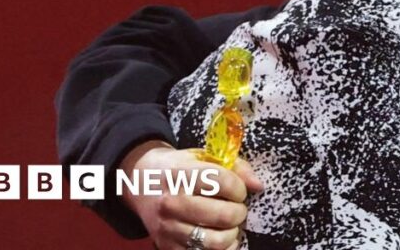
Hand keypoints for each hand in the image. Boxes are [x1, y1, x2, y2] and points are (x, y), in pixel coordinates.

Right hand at [119, 140, 263, 249]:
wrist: (141, 181)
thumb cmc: (180, 168)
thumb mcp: (204, 157)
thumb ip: (236, 167)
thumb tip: (258, 186)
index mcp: (180, 174)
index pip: (224, 182)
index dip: (240, 188)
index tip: (239, 190)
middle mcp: (171, 202)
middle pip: (223, 215)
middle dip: (240, 212)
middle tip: (237, 208)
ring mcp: (167, 228)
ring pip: (215, 241)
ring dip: (232, 233)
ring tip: (231, 224)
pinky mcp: (166, 246)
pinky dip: (221, 249)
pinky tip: (221, 237)